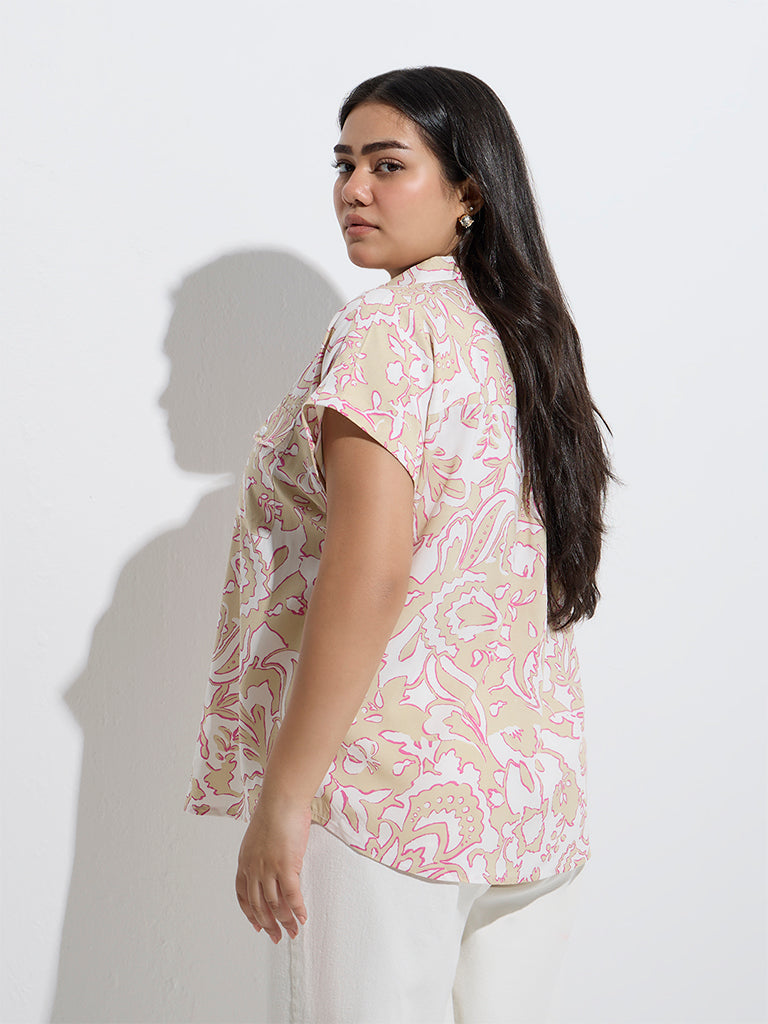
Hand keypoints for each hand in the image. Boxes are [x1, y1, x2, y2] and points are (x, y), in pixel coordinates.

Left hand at [235, 791, 311, 942]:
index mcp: (244, 862)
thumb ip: (262, 855)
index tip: (257, 925)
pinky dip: (297, 909)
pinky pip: (292, 895)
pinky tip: (303, 917)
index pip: (243, 896)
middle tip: (277, 936)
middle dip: (268, 924)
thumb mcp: (259, 838)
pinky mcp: (286, 866)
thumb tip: (272, 866)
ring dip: (285, 921)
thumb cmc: (274, 812)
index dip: (250, 914)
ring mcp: (268, 869)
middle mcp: (253, 869)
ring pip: (275, 904)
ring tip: (293, 931)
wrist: (281, 800)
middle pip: (258, 905)